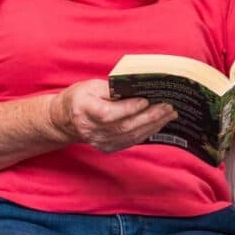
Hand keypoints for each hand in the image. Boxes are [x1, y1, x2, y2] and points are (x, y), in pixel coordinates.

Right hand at [50, 79, 175, 152]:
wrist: (65, 120)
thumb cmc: (80, 98)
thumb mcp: (91, 86)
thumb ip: (113, 88)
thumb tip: (138, 88)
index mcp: (84, 110)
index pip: (108, 114)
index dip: (128, 108)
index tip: (146, 100)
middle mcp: (91, 129)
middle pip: (124, 126)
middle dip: (150, 116)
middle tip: (168, 107)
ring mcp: (99, 141)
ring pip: (131, 136)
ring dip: (153, 125)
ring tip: (169, 114)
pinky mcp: (108, 147)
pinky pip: (131, 141)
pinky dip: (148, 131)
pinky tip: (159, 123)